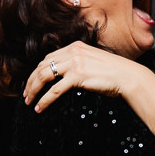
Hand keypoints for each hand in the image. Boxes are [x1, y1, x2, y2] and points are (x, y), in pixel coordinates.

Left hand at [23, 42, 147, 111]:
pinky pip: (54, 90)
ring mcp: (74, 63)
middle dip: (31, 81)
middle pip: (42, 66)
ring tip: (29, 102)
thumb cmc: (114, 73)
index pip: (48, 58)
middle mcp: (73, 52)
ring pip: (44, 76)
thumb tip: (66, 76)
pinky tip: (40, 108)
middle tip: (26, 94)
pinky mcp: (77, 76)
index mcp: (75, 47)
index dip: (37, 71)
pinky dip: (45, 100)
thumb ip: (79, 63)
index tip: (33, 82)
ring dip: (33, 90)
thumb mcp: (93, 61)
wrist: (128, 77)